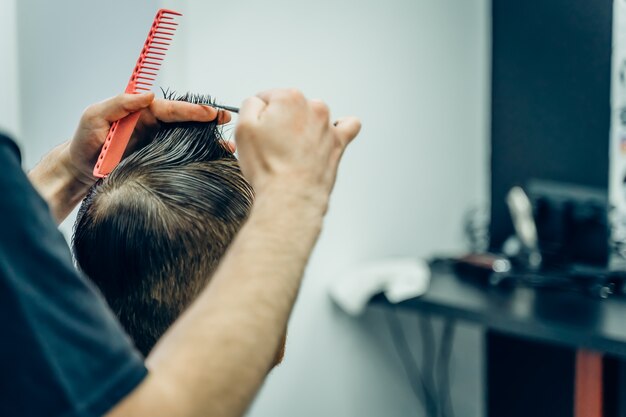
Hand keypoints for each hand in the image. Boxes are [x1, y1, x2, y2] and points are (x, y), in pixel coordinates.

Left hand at [67, 92, 231, 184]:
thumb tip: (148, 94)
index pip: (170, 108)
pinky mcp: (157, 160)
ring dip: (207, 140)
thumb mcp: (95, 116)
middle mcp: (152, 126)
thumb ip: (120, 103)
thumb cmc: (84, 142)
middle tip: (227, 119)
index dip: (191, 110)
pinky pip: (180, 156)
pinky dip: (197, 157)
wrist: (79, 171)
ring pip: (187, 137)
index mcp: (141, 112)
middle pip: (185, 120)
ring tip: (227, 145)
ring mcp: (157, 143)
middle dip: (207, 119)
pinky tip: (211, 161)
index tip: (210, 112)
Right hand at [235, 89, 360, 208]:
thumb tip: (259, 103)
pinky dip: (338, 128)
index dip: (258, 115)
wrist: (291, 195)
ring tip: (292, 151)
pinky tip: (328, 136)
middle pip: (290, 107)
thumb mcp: (244, 128)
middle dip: (280, 121)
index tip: (258, 131)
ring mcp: (328, 125)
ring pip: (312, 116)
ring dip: (303, 127)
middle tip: (272, 145)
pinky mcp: (338, 142)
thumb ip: (250, 105)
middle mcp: (313, 107)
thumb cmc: (268, 166)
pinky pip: (347, 126)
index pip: (267, 98)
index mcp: (289, 98)